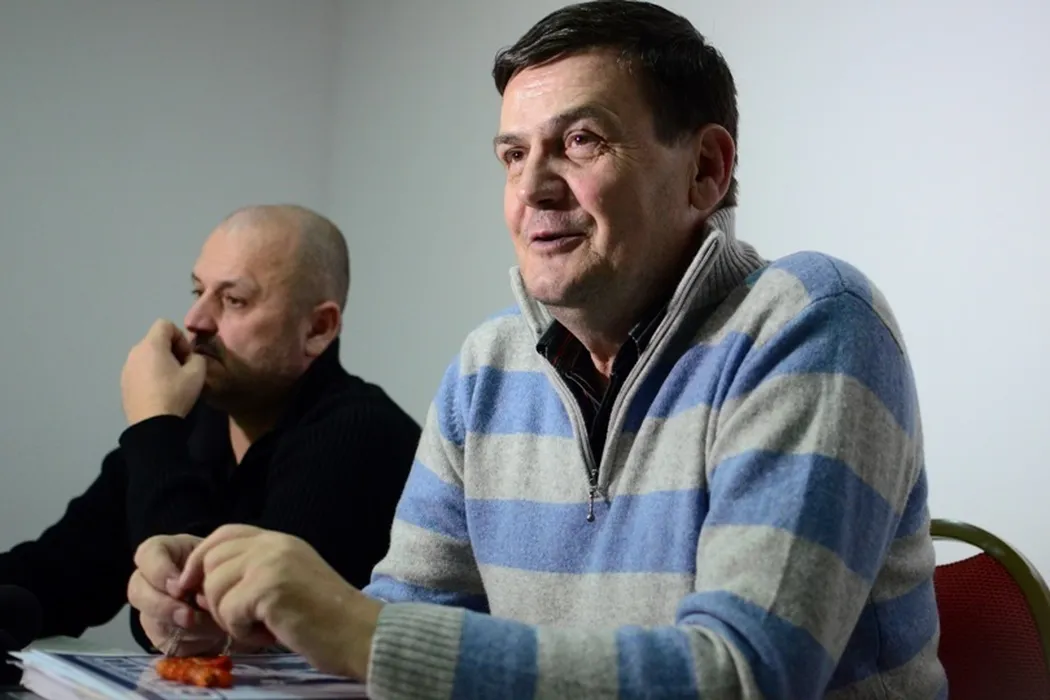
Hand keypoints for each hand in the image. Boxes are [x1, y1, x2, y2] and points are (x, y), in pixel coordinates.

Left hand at [121, 319, 205, 424]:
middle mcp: (135, 352)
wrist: (152, 425)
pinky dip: (150, 374)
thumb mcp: (198, 373)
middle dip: (171, 350)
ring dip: (161, 362)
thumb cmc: (175, 394)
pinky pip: (140, 370)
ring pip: (147, 355)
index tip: (186, 356)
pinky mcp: (123, 383)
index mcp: (151, 345)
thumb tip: (190, 357)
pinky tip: (159, 392)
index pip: (165, 324)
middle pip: (155, 340)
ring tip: (171, 382)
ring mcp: (126, 368)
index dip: (180, 336)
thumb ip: (198, 357)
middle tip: (182, 369)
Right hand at [128, 534, 227, 655]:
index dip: (159, 572)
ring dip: (181, 628)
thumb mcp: (220, 561)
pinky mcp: (161, 635)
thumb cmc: (225, 570)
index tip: (181, 586)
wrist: (237, 598)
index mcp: (165, 552)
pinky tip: (210, 637)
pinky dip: (190, 642)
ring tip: (210, 628)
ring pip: (151, 621)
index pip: (147, 554)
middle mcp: (151, 580)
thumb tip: (198, 596)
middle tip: (188, 616)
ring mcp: (153, 609)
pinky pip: (166, 642)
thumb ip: (205, 571)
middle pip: (137, 591)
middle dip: (163, 607)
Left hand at [176, 524, 382, 678]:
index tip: (195, 586)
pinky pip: (228, 612)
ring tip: (262, 628)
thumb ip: (256, 570)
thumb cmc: (327, 616)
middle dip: (213, 597)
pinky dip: (243, 632)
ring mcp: (271, 563)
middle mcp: (274, 544)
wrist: (359, 633)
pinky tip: (270, 634)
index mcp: (280, 540)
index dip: (202, 558)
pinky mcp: (268, 588)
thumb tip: (204, 582)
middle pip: (211, 561)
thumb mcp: (290, 578)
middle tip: (242, 619)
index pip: (224, 534)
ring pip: (214, 588)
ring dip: (230, 618)